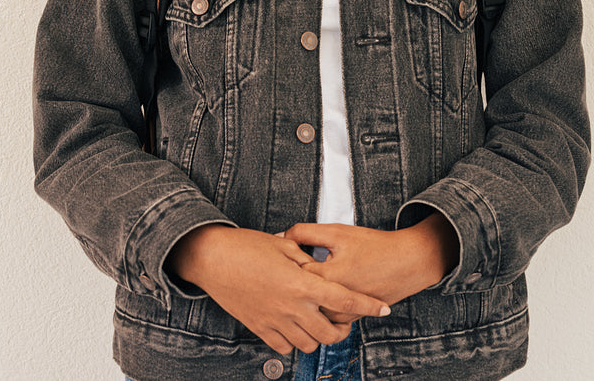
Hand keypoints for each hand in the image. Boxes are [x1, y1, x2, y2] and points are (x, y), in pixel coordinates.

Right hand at [166, 224, 390, 354]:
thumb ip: (306, 258)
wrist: (211, 258)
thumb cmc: (244, 246)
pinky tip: (295, 326)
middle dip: (344, 329)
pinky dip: (294, 340)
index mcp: (301, 283)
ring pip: (309, 344)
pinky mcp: (259, 328)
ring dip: (319, 336)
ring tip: (319, 322)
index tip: (382, 308)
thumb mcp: (282, 245)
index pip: (345, 300)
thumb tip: (320, 266)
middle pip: (330, 332)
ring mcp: (274, 320)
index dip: (368, 306)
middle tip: (345, 320)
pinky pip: (284, 346)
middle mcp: (290, 306)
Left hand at [279, 214, 459, 323]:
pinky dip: (320, 307)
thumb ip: (306, 232)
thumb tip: (281, 235)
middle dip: (291, 284)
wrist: (408, 262)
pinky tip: (321, 292)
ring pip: (311, 312)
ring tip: (303, 283)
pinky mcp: (352, 318)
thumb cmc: (375, 245)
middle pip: (298, 297)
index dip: (285, 260)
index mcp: (327, 277)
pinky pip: (327, 317)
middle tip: (289, 270)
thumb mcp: (338, 231)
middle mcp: (333, 300)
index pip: (290, 273)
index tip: (283, 253)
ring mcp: (343, 313)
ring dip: (305, 299)